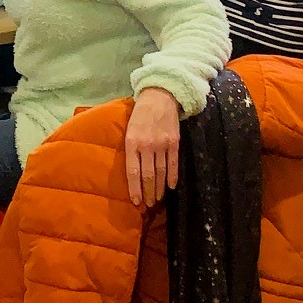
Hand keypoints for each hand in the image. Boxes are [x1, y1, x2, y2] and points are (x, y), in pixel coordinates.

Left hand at [125, 86, 180, 207]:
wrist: (159, 97)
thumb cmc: (139, 114)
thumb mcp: (128, 129)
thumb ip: (129, 148)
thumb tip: (129, 171)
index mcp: (131, 142)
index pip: (133, 171)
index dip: (134, 188)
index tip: (136, 202)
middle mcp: (147, 145)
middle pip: (147, 175)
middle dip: (148, 192)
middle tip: (148, 205)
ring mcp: (162, 144)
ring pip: (160, 172)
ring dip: (159, 188)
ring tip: (157, 200)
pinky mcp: (174, 142)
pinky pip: (174, 163)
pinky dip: (172, 177)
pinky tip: (171, 187)